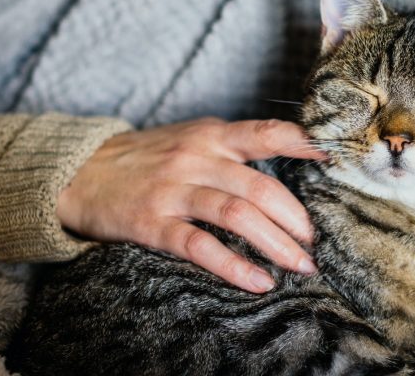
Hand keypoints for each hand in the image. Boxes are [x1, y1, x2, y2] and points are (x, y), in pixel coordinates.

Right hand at [56, 118, 324, 292]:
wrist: (78, 171)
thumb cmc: (145, 158)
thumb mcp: (189, 138)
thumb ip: (232, 148)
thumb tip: (291, 159)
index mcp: (211, 135)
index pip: (267, 133)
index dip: (305, 144)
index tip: (336, 159)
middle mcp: (196, 158)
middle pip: (261, 188)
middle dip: (297, 220)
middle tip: (315, 243)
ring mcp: (173, 190)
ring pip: (237, 215)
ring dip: (276, 244)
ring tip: (300, 265)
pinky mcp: (152, 223)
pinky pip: (200, 247)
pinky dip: (233, 266)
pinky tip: (257, 281)